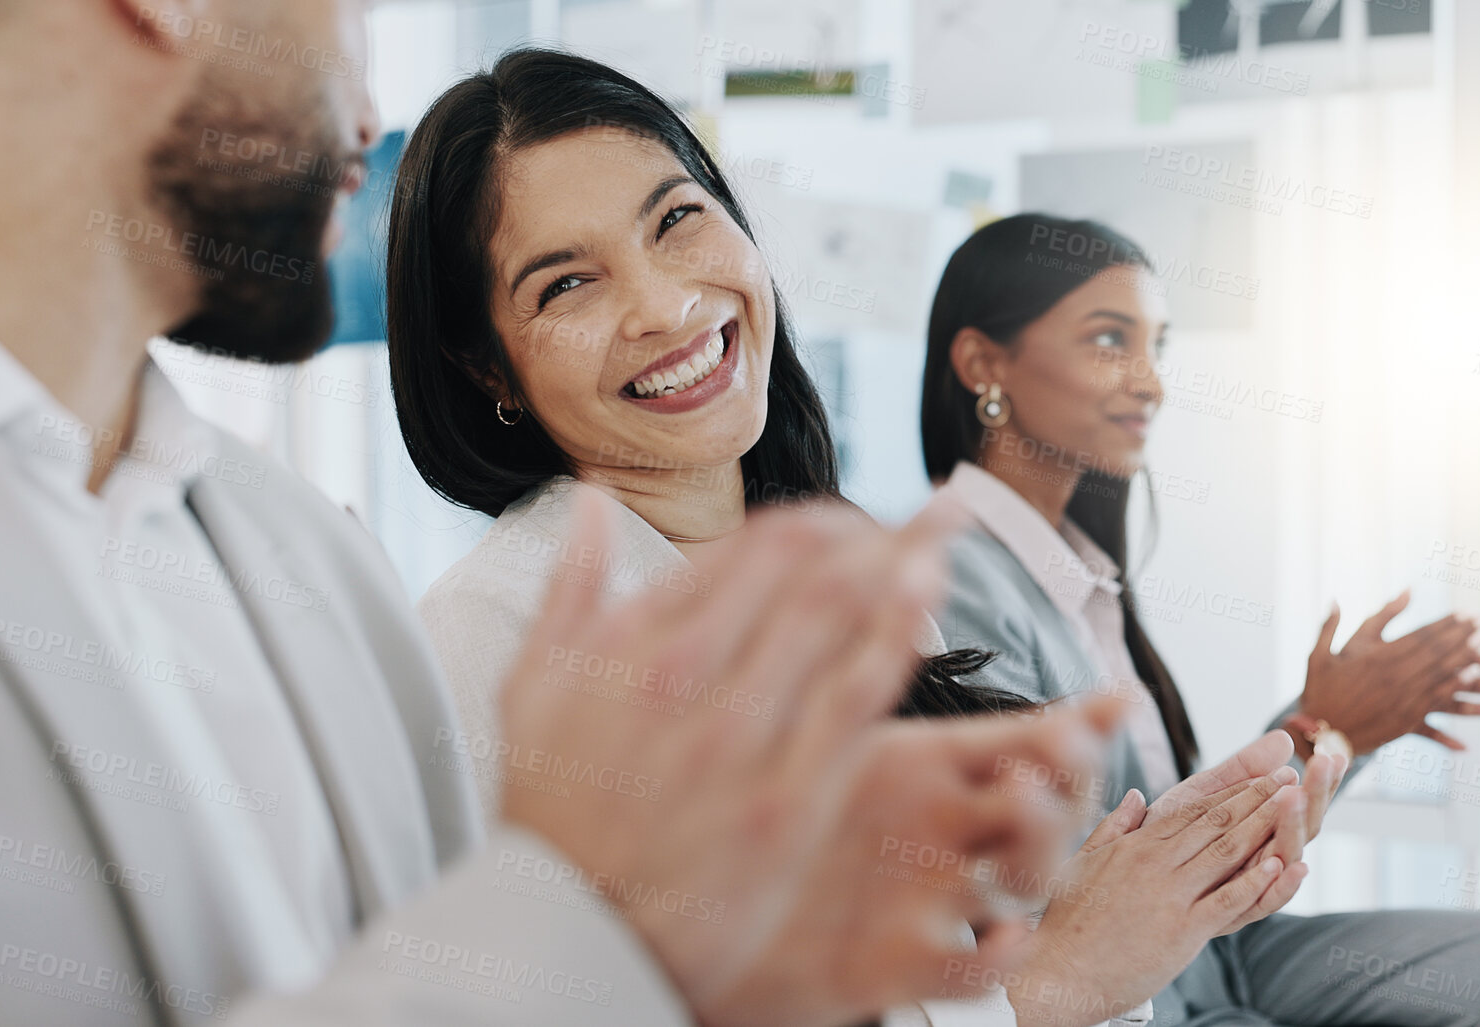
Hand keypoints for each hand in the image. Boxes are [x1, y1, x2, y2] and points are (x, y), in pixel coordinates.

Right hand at [498, 489, 1109, 1024]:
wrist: (568, 937)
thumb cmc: (551, 817)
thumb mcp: (531, 690)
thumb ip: (568, 588)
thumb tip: (593, 503)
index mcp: (636, 640)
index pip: (752, 544)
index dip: (821, 519)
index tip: (855, 522)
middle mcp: (689, 674)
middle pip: (808, 562)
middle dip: (877, 528)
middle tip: (927, 518)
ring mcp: (741, 735)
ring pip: (840, 612)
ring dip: (904, 560)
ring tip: (948, 531)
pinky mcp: (785, 799)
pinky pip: (855, 698)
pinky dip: (897, 638)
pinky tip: (930, 603)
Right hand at [1003, 734, 1309, 1026]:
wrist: (1057, 973)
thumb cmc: (1066, 925)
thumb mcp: (1082, 864)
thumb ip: (1113, 828)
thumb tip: (1137, 796)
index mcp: (1133, 846)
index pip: (1192, 810)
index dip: (1232, 791)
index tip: (1260, 775)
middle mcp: (1154, 863)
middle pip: (1216, 823)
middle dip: (1257, 798)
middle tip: (1290, 778)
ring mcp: (1169, 895)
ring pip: (1226, 852)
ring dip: (1265, 826)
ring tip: (1294, 804)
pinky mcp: (1181, 930)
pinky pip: (1225, 900)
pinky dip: (1255, 882)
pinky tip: (1280, 865)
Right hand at [1298, 591, 1479, 754]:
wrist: (1318, 733)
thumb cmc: (1318, 692)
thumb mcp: (1319, 654)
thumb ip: (1330, 625)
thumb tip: (1336, 599)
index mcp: (1376, 657)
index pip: (1420, 634)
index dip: (1446, 623)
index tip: (1466, 612)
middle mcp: (1393, 675)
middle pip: (1436, 650)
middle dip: (1463, 633)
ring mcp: (1402, 697)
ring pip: (1441, 672)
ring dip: (1465, 656)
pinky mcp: (1406, 718)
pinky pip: (1438, 699)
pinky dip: (1456, 686)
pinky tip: (1473, 676)